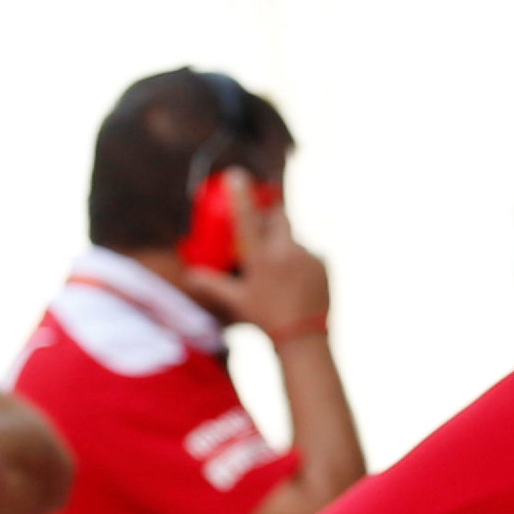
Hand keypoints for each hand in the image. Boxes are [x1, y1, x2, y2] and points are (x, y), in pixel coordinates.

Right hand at [174, 173, 333, 339]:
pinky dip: (301, 261)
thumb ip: (212, 284)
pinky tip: (297, 280)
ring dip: (286, 246)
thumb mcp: (236, 300)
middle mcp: (286, 252)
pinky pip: (310, 254)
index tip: (237, 175)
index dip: (241, 195)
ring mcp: (308, 256)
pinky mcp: (324, 264)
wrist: (305, 338)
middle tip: (264, 225)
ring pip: (293, 239)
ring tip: (282, 272)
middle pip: (279, 217)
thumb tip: (189, 275)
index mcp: (261, 258)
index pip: (247, 218)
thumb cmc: (266, 318)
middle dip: (271, 216)